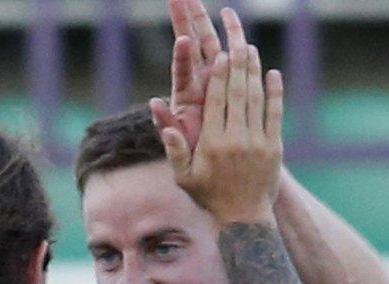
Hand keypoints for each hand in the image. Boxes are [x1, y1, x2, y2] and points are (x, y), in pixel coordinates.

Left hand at [150, 0, 222, 149]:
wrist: (214, 158)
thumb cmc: (193, 151)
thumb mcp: (177, 142)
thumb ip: (166, 125)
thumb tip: (153, 103)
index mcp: (184, 95)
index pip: (181, 69)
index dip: (181, 54)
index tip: (183, 39)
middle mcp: (198, 81)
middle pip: (192, 44)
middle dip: (187, 20)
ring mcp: (214, 78)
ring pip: (211, 44)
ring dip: (206, 21)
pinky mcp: (229, 81)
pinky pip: (233, 57)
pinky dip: (234, 41)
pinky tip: (232, 20)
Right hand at [160, 8, 283, 224]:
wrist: (243, 219)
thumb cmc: (209, 197)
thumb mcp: (183, 177)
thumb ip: (174, 149)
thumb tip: (164, 124)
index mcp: (212, 144)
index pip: (216, 102)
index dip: (219, 77)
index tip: (220, 56)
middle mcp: (235, 140)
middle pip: (237, 94)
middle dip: (237, 66)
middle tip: (237, 43)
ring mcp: (257, 143)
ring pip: (256, 100)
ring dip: (254, 73)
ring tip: (252, 51)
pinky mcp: (274, 147)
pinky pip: (275, 114)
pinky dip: (275, 93)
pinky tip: (273, 74)